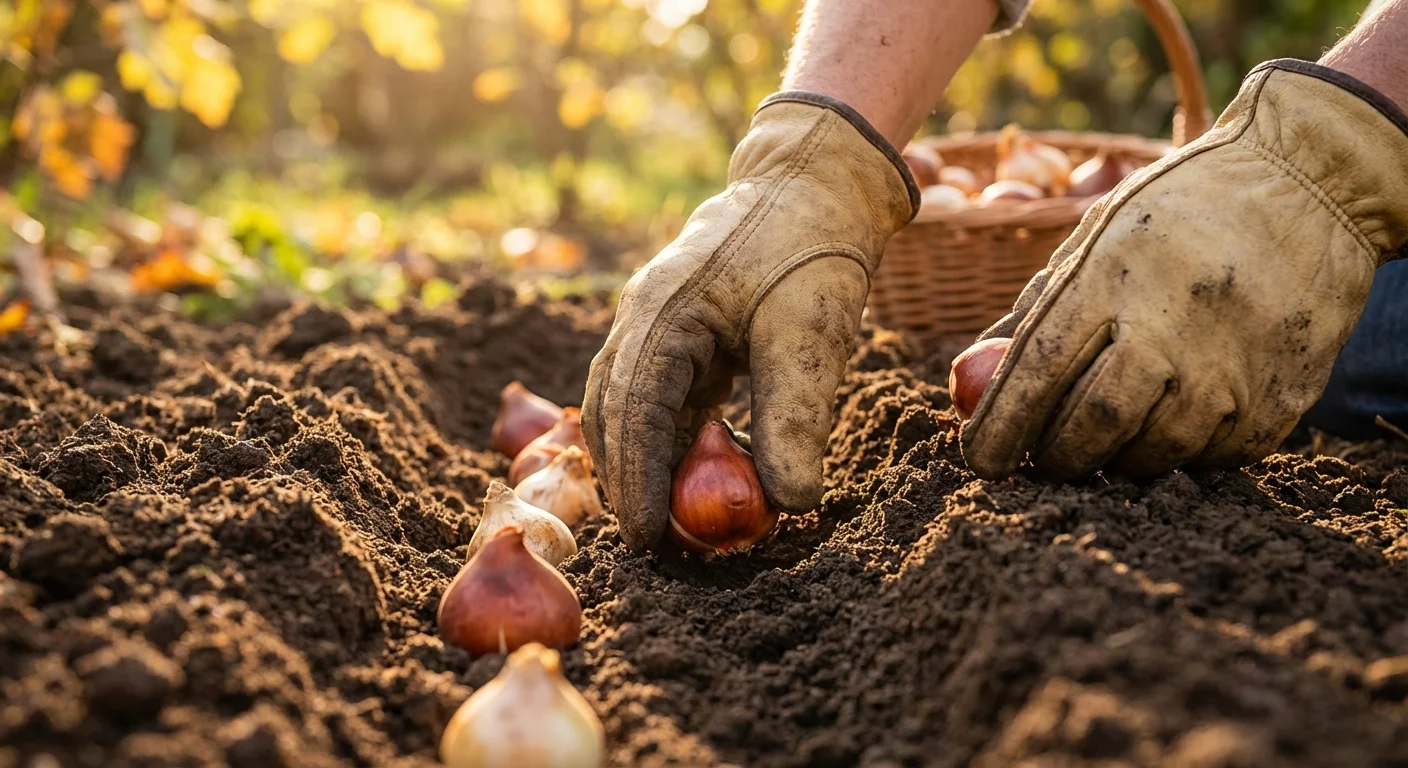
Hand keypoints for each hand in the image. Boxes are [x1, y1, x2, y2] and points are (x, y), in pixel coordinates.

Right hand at [583, 94, 916, 550]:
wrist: (814, 186)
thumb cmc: (811, 251)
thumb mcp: (809, 334)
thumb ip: (795, 417)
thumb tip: (790, 503)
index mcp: (661, 311)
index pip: (632, 409)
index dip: (635, 478)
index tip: (647, 538)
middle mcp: (642, 318)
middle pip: (614, 413)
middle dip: (628, 480)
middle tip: (652, 547)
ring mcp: (654, 324)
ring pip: (630, 406)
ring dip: (643, 462)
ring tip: (664, 523)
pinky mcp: (679, 334)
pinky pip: (660, 395)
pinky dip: (668, 439)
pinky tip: (687, 477)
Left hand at [962, 60, 1407, 480]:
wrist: (1313, 184)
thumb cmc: (1183, 210)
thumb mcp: (1099, 234)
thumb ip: (1039, 309)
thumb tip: (975, 379)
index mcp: (1114, 277)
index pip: (1038, 374)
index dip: (1001, 429)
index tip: (980, 460)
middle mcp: (1173, 327)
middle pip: (1093, 428)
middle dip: (1056, 457)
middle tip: (1045, 458)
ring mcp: (1234, 369)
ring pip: (1152, 454)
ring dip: (1118, 457)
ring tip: (1111, 433)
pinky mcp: (1280, 400)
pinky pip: (1210, 458)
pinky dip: (1180, 451)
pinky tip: (1176, 417)